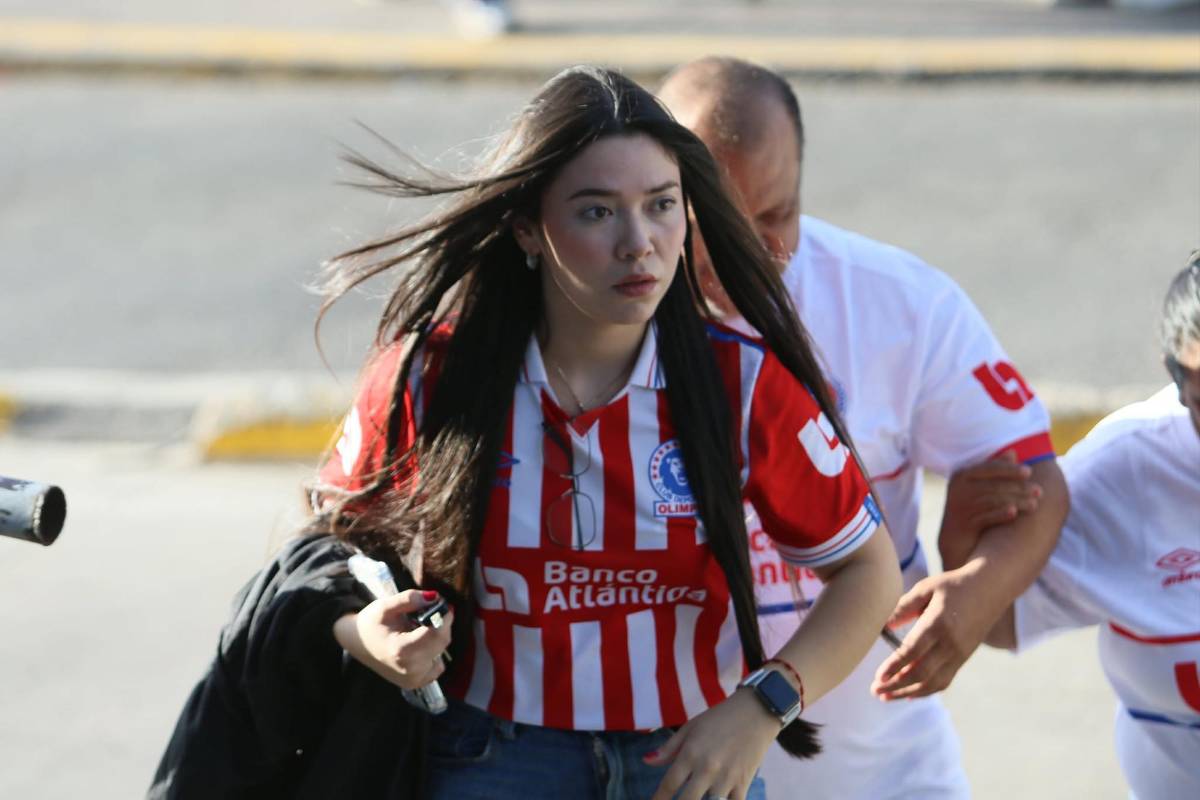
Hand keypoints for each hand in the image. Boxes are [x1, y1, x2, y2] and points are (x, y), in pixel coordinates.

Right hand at [334, 590, 453, 690]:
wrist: (357, 644)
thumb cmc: (370, 623)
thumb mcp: (385, 605)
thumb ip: (409, 599)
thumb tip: (434, 597)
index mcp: (402, 650)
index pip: (437, 634)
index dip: (444, 617)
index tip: (443, 604)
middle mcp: (410, 669)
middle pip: (441, 643)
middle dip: (441, 625)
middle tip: (430, 612)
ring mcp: (413, 680)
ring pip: (440, 652)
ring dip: (436, 638)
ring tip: (419, 630)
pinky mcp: (414, 683)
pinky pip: (437, 666)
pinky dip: (432, 653)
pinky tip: (419, 645)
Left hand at [646, 686, 778, 799]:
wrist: (756, 711)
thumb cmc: (719, 718)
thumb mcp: (691, 727)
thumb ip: (668, 748)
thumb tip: (646, 761)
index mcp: (690, 753)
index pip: (668, 785)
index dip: (658, 799)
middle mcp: (707, 768)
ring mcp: (726, 778)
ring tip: (695, 798)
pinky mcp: (743, 783)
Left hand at [870, 570, 992, 699]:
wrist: (990, 589)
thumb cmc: (952, 585)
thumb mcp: (925, 589)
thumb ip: (903, 608)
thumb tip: (882, 626)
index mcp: (938, 623)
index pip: (913, 652)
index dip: (894, 667)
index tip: (878, 677)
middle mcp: (951, 643)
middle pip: (921, 673)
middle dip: (896, 685)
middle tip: (875, 690)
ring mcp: (959, 654)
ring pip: (932, 683)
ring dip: (908, 692)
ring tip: (886, 696)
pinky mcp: (963, 659)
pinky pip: (944, 681)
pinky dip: (925, 691)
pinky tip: (908, 694)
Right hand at [937, 451, 1040, 570]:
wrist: (954, 537)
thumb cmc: (971, 506)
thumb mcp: (978, 485)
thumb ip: (994, 469)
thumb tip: (1012, 452)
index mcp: (963, 475)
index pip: (989, 468)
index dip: (1010, 469)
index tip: (1029, 472)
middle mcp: (959, 489)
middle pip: (994, 485)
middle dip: (1018, 487)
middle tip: (1039, 491)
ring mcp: (961, 507)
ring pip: (993, 501)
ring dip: (1016, 502)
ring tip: (1035, 505)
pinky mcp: (965, 524)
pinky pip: (986, 517)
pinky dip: (1001, 514)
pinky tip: (1015, 513)